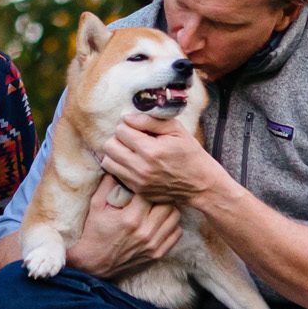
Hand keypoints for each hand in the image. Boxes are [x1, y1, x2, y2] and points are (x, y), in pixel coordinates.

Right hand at [68, 174, 182, 277]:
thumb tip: (118, 166)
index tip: (145, 183)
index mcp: (130, 217)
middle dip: (162, 196)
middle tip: (155, 194)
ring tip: (158, 207)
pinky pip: (176, 234)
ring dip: (168, 210)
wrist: (94, 264)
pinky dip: (171, 225)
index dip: (149, 185)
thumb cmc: (95, 232)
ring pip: (175, 218)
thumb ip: (108, 184)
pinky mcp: (158, 254)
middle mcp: (145, 232)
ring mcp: (153, 244)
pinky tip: (160, 222)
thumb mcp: (96, 205)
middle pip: (168, 204)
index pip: (151, 192)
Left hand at [100, 113, 219, 205]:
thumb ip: (150, 121)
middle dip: (119, 138)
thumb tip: (127, 117)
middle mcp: (141, 168)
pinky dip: (120, 166)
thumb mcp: (177, 130)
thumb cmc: (190, 154)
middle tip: (132, 138)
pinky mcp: (137, 190)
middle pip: (109, 146)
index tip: (138, 128)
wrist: (200, 184)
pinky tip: (134, 162)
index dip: (128, 125)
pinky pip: (115, 174)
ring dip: (116, 153)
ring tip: (130, 150)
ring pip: (107, 161)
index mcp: (151, 150)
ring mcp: (138, 181)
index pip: (121, 130)